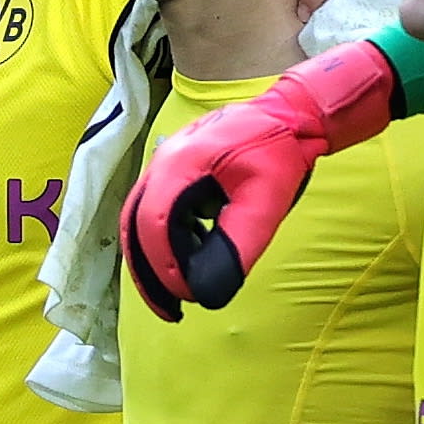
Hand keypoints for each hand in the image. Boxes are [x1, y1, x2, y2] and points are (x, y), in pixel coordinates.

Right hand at [120, 39, 400, 315]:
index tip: (187, 297)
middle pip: (136, 224)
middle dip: (149, 273)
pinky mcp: (169, 169)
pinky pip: (150, 208)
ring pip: (137, 218)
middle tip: (170, 310)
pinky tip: (184, 261)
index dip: (166, 267)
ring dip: (151, 259)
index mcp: (182, 163)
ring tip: (174, 294)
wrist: (287, 113)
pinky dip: (160, 240)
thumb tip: (210, 292)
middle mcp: (163, 160)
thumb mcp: (266, 201)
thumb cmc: (280, 151)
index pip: (156, 224)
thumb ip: (237, 245)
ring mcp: (163, 162)